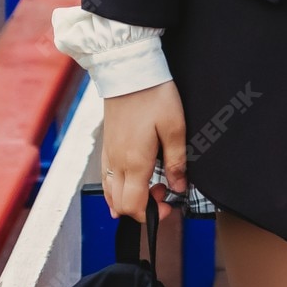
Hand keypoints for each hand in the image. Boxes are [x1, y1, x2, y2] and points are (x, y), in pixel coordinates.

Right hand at [101, 79, 187, 221]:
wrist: (128, 71)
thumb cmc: (153, 95)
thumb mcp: (175, 127)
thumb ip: (176, 161)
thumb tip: (179, 187)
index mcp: (134, 162)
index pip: (133, 206)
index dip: (151, 215)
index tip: (168, 207)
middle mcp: (117, 163)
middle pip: (119, 205)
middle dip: (141, 209)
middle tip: (163, 194)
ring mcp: (108, 155)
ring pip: (110, 193)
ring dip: (129, 199)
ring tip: (151, 185)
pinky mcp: (106, 146)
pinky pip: (106, 178)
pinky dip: (117, 188)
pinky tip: (133, 180)